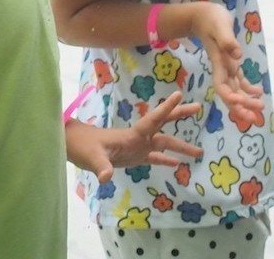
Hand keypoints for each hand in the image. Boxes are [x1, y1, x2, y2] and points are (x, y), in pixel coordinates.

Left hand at [68, 90, 203, 183]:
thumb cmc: (83, 147)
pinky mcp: (134, 157)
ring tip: (199, 151)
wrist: (74, 146)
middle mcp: (139, 138)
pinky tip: (177, 164)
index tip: (179, 94)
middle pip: (164, 124)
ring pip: (164, 143)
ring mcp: (138, 147)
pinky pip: (154, 157)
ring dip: (180, 146)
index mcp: (132, 134)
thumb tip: (106, 178)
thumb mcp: (92, 156)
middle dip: (180, 115)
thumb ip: (101, 166)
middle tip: (199, 107)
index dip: (165, 108)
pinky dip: (166, 160)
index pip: (152, 120)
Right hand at [169, 1, 265, 129]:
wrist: (203, 15)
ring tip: (260, 110)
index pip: (222, 86)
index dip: (229, 97)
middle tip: (254, 119)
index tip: (240, 104)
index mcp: (218, 63)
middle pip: (230, 93)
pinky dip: (248, 88)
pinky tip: (259, 93)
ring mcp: (226, 67)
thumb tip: (237, 55)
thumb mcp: (220, 26)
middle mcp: (222, 69)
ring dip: (246, 101)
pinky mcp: (231, 63)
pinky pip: (239, 80)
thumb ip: (227, 40)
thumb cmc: (211, 19)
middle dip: (240, 107)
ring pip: (236, 90)